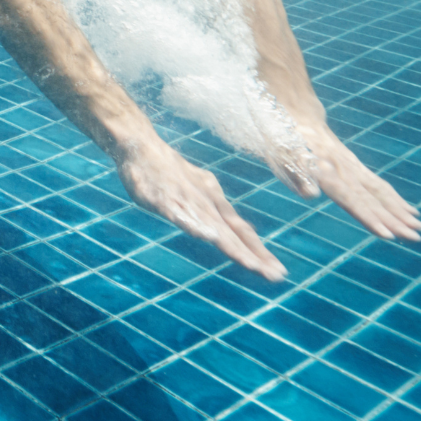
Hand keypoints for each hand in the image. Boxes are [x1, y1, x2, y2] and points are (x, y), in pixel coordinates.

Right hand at [117, 136, 286, 281]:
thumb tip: (232, 229)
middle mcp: (206, 203)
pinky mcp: (163, 199)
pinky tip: (206, 236)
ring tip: (252, 266)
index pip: (241, 230)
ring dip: (233, 247)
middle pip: (233, 233)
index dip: (259, 251)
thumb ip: (214, 211)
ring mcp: (186, 201)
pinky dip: (194, 225)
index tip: (278, 272)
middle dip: (254, 256)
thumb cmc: (170, 169)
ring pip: (212, 227)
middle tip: (276, 275)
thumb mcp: (199, 188)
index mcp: (214, 202)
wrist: (142, 145)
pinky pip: (180, 214)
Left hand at [285, 125, 420, 241]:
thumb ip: (297, 177)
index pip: (353, 201)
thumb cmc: (283, 139)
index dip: (370, 219)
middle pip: (373, 200)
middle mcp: (345, 172)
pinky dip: (395, 199)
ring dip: (400, 211)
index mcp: (327, 173)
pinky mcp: (356, 166)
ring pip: (381, 193)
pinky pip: (379, 185)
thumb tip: (310, 195)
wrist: (297, 113)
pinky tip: (409, 210)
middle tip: (416, 237)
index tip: (389, 235)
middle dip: (395, 220)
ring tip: (420, 226)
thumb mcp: (281, 157)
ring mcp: (353, 168)